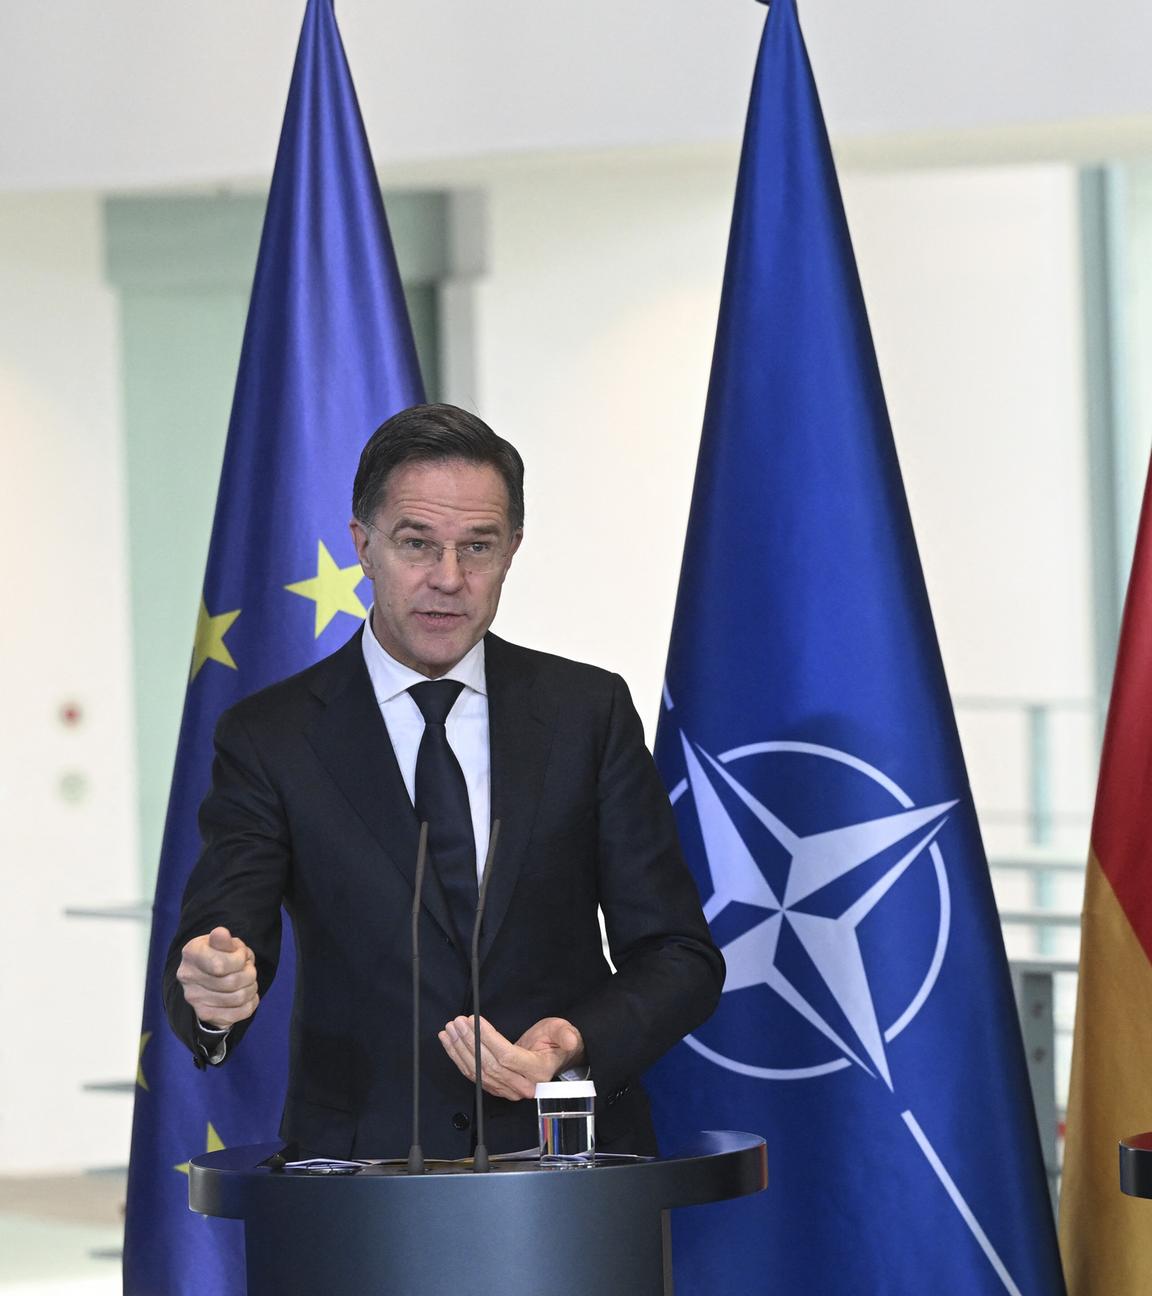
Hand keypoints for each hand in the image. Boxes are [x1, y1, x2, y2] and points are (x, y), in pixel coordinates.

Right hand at [176, 926, 258, 1028]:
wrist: (209, 974)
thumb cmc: (221, 954)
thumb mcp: (224, 942)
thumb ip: (224, 940)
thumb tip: (221, 933)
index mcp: (191, 953)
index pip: (220, 965)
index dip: (239, 960)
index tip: (241, 955)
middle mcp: (187, 978)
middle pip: (232, 983)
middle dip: (249, 973)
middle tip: (248, 969)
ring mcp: (194, 999)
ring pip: (238, 998)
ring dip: (251, 987)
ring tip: (248, 981)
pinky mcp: (205, 1014)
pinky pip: (240, 1013)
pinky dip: (251, 1003)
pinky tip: (248, 995)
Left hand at [438, 1015, 585, 1101]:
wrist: (555, 1059)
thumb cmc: (558, 1043)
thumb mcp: (564, 1032)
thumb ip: (566, 1036)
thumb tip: (570, 1040)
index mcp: (538, 1072)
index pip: (507, 1057)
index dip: (488, 1039)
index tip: (475, 1020)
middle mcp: (522, 1085)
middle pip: (489, 1065)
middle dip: (470, 1042)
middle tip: (457, 1022)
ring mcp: (508, 1089)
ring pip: (478, 1072)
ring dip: (460, 1050)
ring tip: (450, 1030)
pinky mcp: (497, 1087)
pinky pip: (474, 1075)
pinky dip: (459, 1059)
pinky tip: (449, 1042)